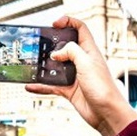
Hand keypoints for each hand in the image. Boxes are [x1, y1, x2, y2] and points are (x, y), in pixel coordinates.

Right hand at [26, 16, 136, 135]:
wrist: (106, 113)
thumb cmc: (102, 87)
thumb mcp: (86, 63)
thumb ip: (70, 52)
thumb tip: (55, 53)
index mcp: (89, 51)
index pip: (80, 29)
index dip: (68, 22)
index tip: (54, 24)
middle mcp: (81, 61)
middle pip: (65, 47)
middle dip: (51, 44)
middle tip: (39, 45)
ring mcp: (74, 76)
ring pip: (56, 66)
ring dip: (44, 66)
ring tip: (32, 64)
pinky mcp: (69, 90)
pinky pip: (51, 85)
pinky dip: (41, 86)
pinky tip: (30, 86)